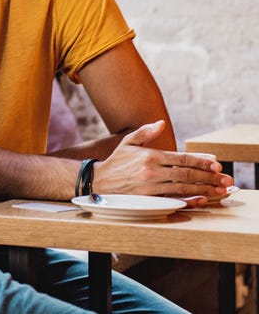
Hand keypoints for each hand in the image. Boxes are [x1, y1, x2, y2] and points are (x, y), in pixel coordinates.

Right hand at [95, 121, 232, 200]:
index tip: (216, 165)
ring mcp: (150, 186)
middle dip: (208, 176)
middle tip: (225, 179)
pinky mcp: (148, 199)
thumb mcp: (128, 143)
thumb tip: (161, 123)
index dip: (201, 162)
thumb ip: (146, 132)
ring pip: (183, 187)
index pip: (182, 158)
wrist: (98, 182)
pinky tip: (202, 199)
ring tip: (219, 190)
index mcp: (150, 155)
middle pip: (187, 173)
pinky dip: (190, 200)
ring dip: (204, 189)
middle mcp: (152, 170)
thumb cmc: (116, 162)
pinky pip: (173, 199)